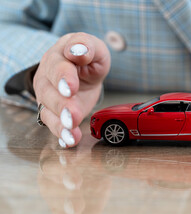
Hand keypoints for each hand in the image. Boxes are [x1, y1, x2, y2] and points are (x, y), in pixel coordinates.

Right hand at [33, 32, 110, 147]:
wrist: (83, 69)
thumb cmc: (88, 57)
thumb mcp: (94, 47)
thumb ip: (87, 46)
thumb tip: (79, 50)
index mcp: (58, 57)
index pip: (58, 67)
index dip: (64, 77)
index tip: (71, 88)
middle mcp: (48, 78)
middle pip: (50, 92)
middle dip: (61, 105)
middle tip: (72, 115)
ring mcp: (48, 96)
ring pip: (49, 111)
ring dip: (60, 124)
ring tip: (71, 132)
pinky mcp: (55, 112)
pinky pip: (54, 124)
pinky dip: (61, 134)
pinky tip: (69, 141)